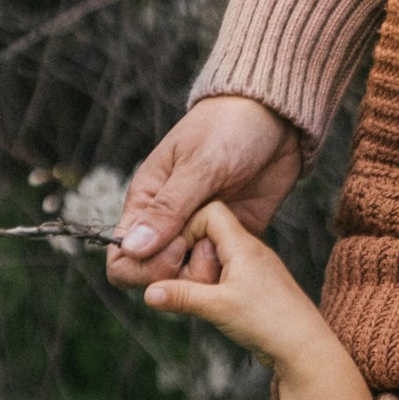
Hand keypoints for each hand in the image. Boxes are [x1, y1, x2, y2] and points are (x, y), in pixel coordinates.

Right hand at [107, 94, 302, 297]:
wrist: (276, 118)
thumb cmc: (229, 127)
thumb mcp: (199, 164)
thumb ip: (168, 208)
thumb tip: (131, 248)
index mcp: (147, 201)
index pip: (122, 256)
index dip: (143, 266)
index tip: (177, 248)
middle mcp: (169, 224)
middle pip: (154, 276)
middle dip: (177, 272)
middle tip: (206, 244)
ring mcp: (199, 233)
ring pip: (188, 281)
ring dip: (205, 273)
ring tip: (227, 244)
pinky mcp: (229, 239)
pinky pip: (220, 273)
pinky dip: (228, 270)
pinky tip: (241, 249)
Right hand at [134, 193, 317, 358]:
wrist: (306, 348)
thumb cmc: (270, 320)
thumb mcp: (218, 306)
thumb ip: (181, 295)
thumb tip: (148, 291)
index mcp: (242, 243)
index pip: (208, 212)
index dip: (188, 229)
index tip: (180, 256)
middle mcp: (248, 250)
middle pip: (208, 237)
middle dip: (195, 261)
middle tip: (200, 285)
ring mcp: (253, 268)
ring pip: (215, 260)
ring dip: (203, 278)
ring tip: (209, 299)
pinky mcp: (255, 287)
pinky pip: (225, 276)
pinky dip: (213, 289)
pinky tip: (215, 308)